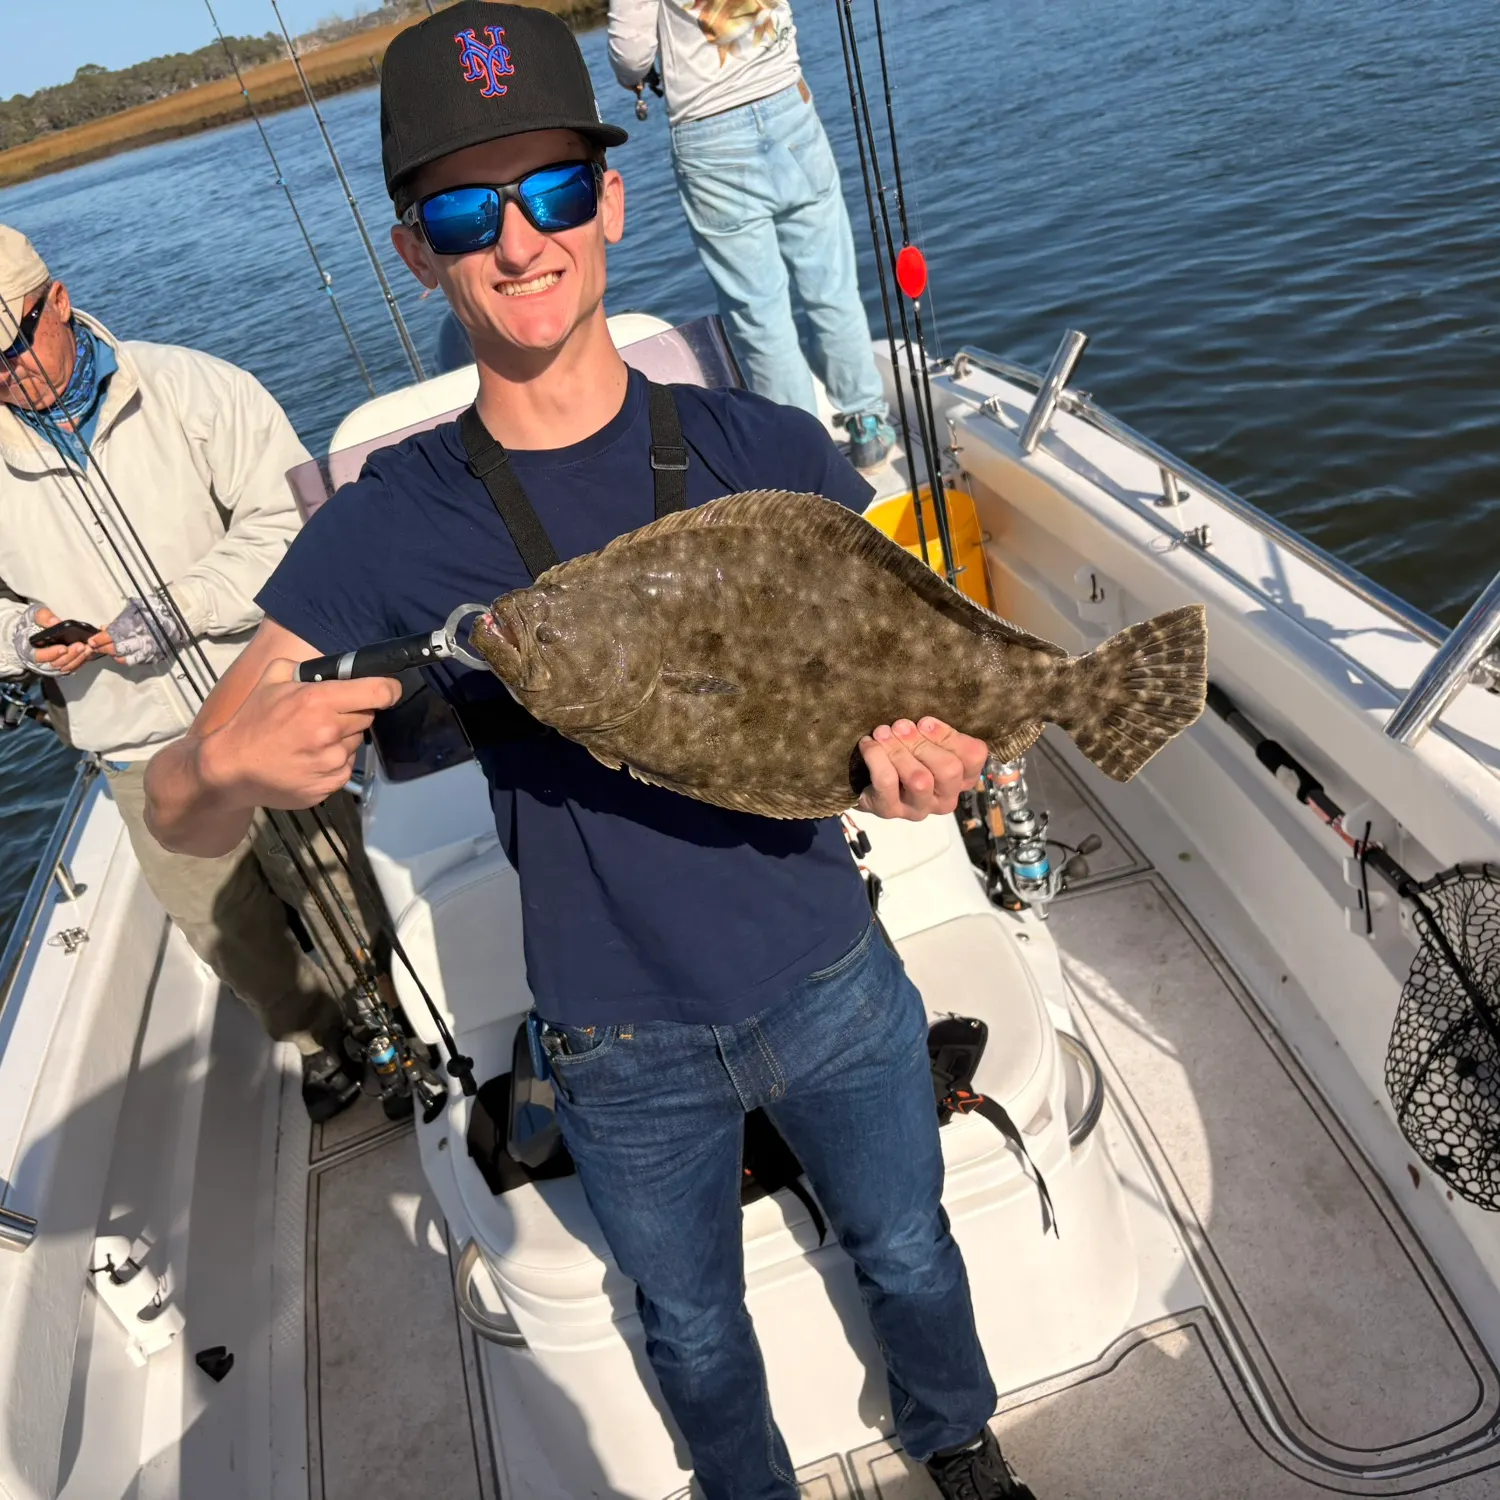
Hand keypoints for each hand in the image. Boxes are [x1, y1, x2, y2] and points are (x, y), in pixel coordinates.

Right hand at [17, 605, 95, 675]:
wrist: (35, 631)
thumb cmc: (33, 624)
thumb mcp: (34, 615)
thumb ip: (43, 617)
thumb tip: (54, 622)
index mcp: (29, 650)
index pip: (39, 656)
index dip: (52, 653)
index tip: (63, 648)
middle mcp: (41, 661)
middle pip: (56, 663)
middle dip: (70, 655)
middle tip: (81, 646)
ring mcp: (53, 665)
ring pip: (66, 667)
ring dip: (78, 658)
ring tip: (88, 648)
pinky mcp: (63, 665)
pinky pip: (73, 667)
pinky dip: (82, 661)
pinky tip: (89, 652)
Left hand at [100, 593, 190, 666]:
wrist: (179, 616)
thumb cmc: (156, 609)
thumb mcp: (136, 608)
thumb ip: (119, 619)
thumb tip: (104, 628)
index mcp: (137, 626)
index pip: (113, 636)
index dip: (100, 640)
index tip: (91, 641)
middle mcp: (143, 639)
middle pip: (118, 649)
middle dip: (104, 649)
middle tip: (94, 648)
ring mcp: (150, 649)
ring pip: (127, 658)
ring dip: (115, 656)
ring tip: (108, 652)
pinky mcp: (155, 656)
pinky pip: (138, 660)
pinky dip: (127, 659)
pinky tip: (121, 655)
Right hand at [198, 656, 402, 809]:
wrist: (231, 768)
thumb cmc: (252, 723)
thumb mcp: (272, 680)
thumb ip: (305, 667)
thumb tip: (334, 667)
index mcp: (318, 701)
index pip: (377, 692)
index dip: (389, 689)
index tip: (389, 690)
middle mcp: (329, 732)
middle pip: (367, 717)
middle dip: (354, 713)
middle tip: (328, 716)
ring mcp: (331, 762)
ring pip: (356, 742)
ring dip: (343, 739)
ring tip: (313, 740)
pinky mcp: (329, 785)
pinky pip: (345, 766)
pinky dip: (334, 761)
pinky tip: (310, 758)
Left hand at [857, 717, 987, 820]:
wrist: (866, 781)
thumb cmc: (905, 754)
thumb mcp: (926, 740)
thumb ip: (935, 733)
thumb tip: (924, 723)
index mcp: (962, 778)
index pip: (974, 756)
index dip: (949, 736)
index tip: (924, 721)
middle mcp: (946, 798)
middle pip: (949, 769)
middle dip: (922, 743)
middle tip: (900, 726)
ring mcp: (919, 808)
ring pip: (920, 780)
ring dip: (899, 750)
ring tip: (882, 733)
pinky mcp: (890, 811)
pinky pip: (887, 782)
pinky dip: (876, 757)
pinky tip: (868, 744)